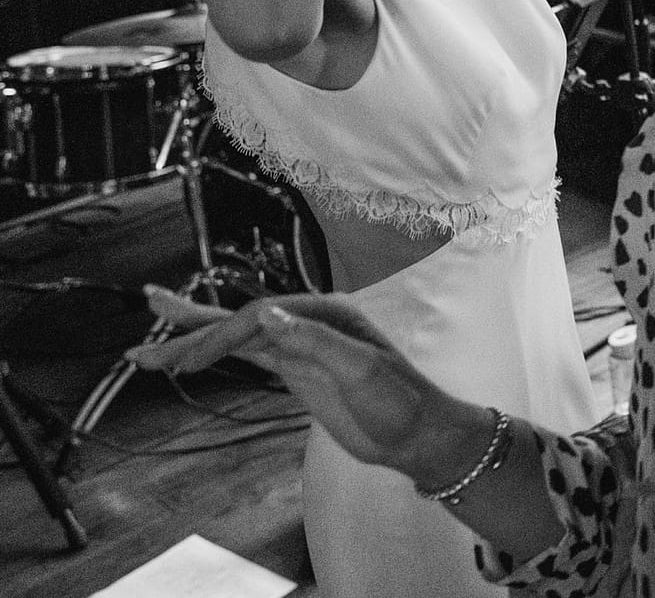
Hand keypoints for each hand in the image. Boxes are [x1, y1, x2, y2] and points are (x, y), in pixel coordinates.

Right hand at [127, 287, 450, 479]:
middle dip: (192, 325)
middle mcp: (308, 322)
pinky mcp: (296, 369)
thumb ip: (315, 341)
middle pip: (239, 320)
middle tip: (146, 321)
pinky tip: (191, 355)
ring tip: (146, 346)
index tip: (188, 364)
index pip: (259, 316)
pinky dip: (217, 355)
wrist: (416, 434)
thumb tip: (269, 314)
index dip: (222, 336)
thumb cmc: (399, 400)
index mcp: (326, 312)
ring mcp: (299, 345)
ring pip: (237, 337)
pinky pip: (249, 356)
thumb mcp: (361, 370)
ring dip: (194, 339)